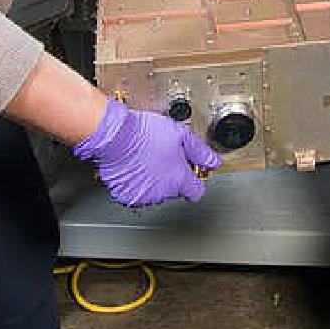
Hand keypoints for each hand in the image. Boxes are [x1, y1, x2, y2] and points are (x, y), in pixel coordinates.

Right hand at [72, 100, 220, 206]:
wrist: (115, 135)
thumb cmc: (145, 132)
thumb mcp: (180, 134)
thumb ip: (200, 151)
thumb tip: (214, 161)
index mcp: (178, 178)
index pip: (195, 192)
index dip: (194, 181)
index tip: (189, 174)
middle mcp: (162, 191)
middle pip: (173, 190)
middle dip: (171, 176)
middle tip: (163, 157)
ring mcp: (143, 195)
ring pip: (154, 192)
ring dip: (153, 181)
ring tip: (146, 160)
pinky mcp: (126, 196)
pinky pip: (135, 193)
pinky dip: (135, 184)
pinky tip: (134, 167)